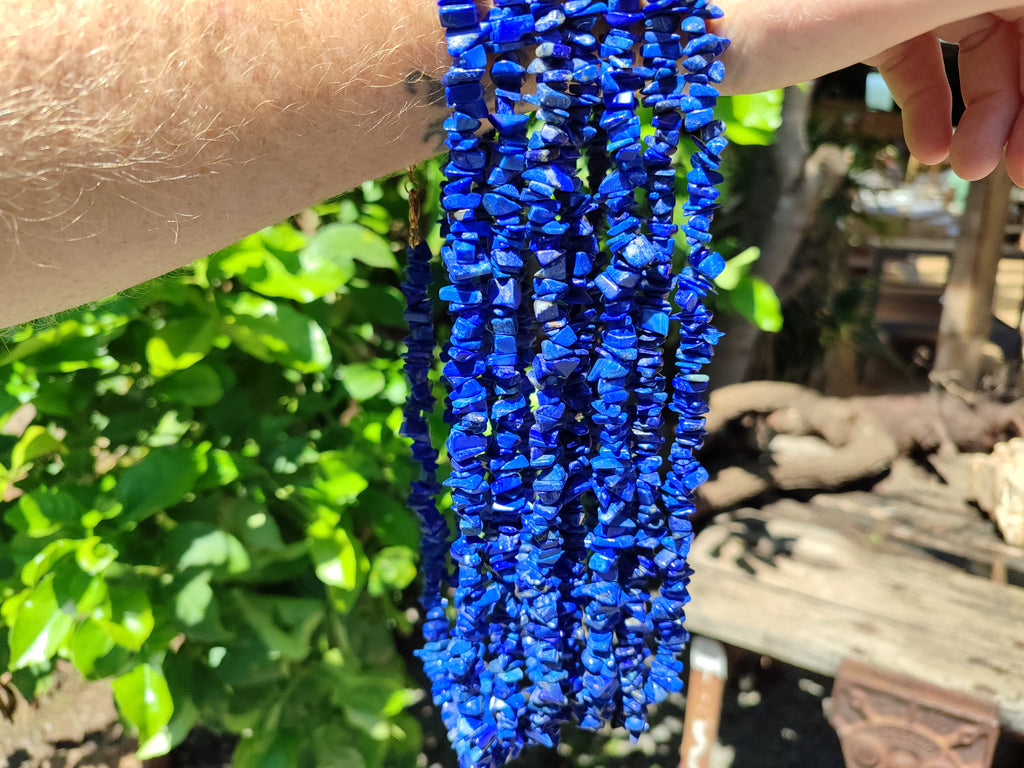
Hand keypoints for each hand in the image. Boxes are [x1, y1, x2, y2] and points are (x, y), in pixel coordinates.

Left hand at [714, 1, 1023, 184]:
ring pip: (976, 44)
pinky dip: (932, 109)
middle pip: (1013, 22)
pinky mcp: (864, 16)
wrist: (680, 36)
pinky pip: (921, 61)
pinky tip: (929, 156)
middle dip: (1022, 99)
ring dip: (986, 113)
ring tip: (968, 171)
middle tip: (1022, 172)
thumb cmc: (779, 4)